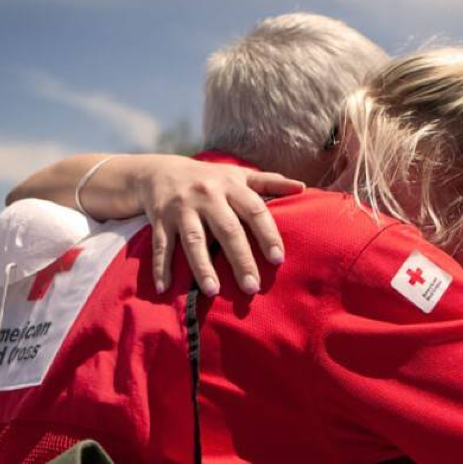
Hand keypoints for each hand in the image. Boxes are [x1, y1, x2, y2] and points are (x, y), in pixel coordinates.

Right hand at [133, 157, 304, 295]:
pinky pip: (161, 246)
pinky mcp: (159, 220)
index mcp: (230, 186)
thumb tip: (303, 188)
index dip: (267, 234)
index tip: (278, 259)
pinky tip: (165, 289)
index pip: (254, 210)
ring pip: (193, 240)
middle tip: (252, 287)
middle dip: (240, 259)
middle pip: (227, 230)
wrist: (159, 172)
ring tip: (213, 291)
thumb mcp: (238, 175)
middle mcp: (206, 196)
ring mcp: (181, 209)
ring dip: (202, 267)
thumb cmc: (209, 179)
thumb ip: (270, 182)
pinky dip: (160, 267)